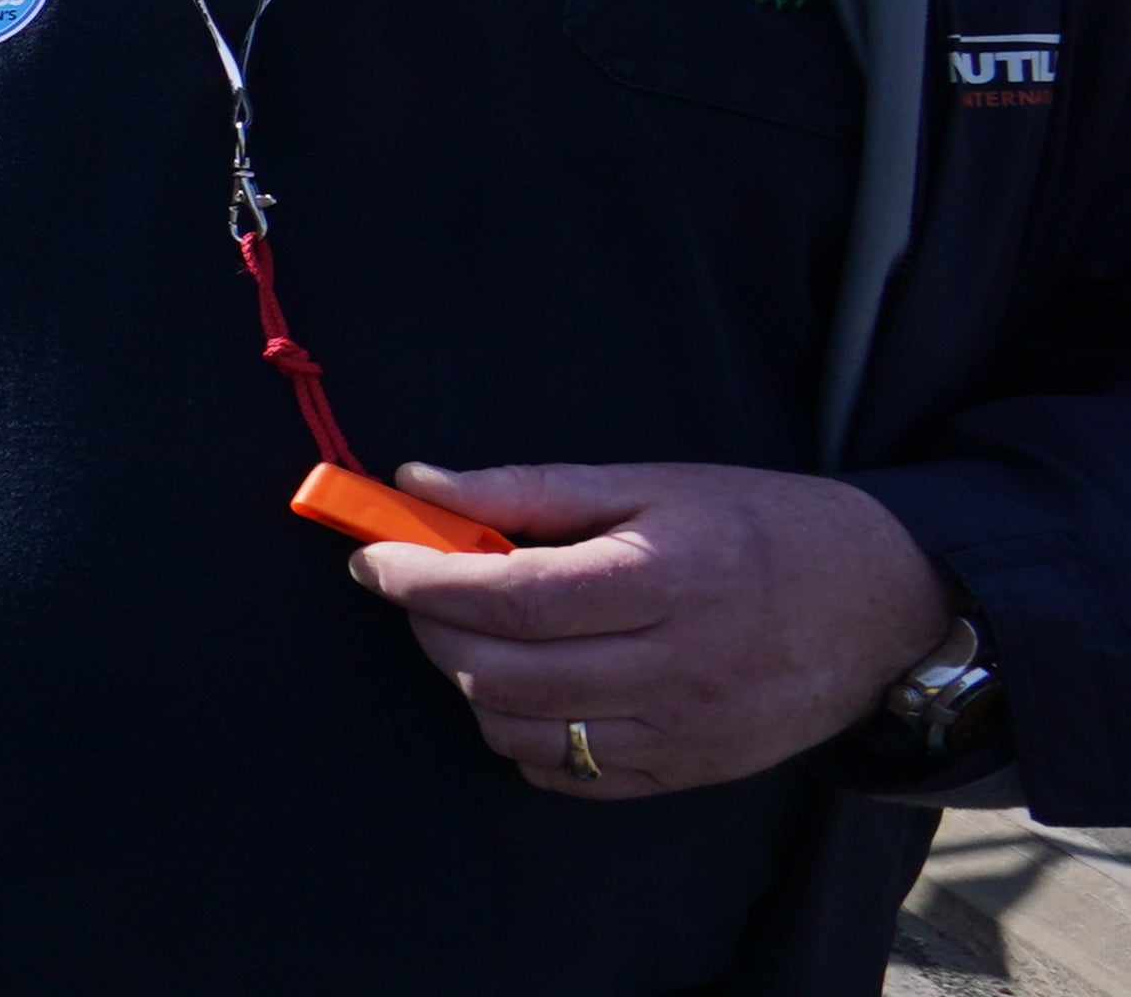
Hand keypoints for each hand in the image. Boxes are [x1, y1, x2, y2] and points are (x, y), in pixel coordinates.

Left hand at [353, 459, 954, 796]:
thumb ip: (528, 488)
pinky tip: (528, 686)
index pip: (509, 597)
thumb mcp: (651, 482)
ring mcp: (686, 732)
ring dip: (469, 685)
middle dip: (431, 630)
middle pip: (505, 673)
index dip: (421, 580)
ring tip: (472, 634)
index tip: (372, 557)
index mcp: (663, 579)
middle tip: (416, 589)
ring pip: (525, 734)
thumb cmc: (759, 525)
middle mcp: (675, 666)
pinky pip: (574, 775)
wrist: (885, 600)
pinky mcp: (693, 772)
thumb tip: (417, 484)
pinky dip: (523, 737)